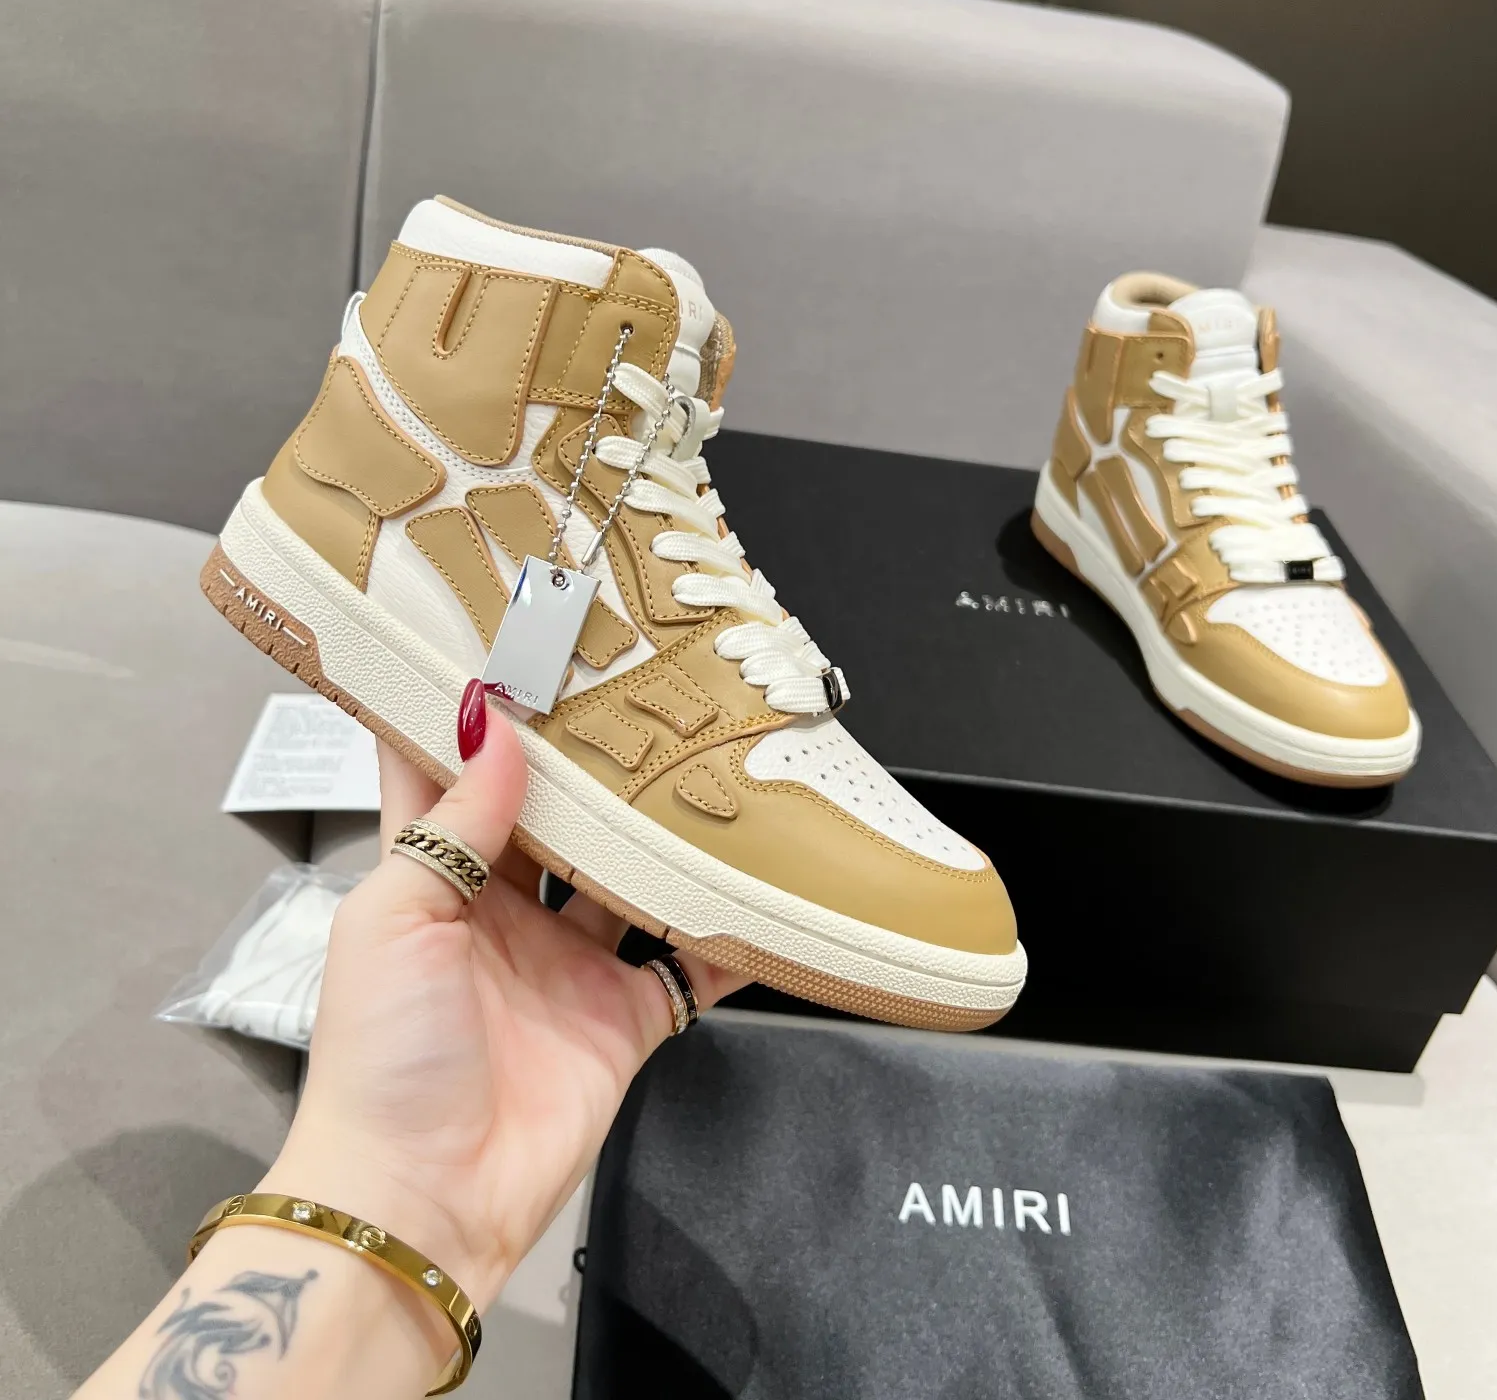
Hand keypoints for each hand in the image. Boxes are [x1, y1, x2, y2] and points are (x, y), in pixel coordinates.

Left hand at [263, 681, 746, 1307]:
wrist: (423, 1202)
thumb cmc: (382, 1054)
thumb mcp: (394, 920)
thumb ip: (451, 825)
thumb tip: (495, 727)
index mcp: (436, 878)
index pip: (454, 774)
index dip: (477, 713)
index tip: (511, 642)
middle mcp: (507, 911)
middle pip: (561, 818)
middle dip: (597, 763)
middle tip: (646, 690)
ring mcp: (572, 963)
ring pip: (632, 877)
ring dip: (667, 835)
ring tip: (715, 764)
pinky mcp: (625, 1016)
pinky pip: (688, 964)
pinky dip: (728, 934)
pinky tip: (767, 887)